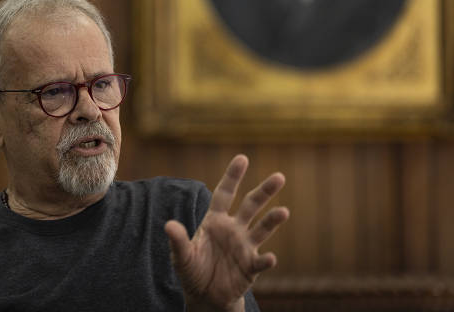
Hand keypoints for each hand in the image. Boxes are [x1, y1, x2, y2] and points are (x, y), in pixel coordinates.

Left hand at [165, 154, 288, 311]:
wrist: (206, 296)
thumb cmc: (193, 270)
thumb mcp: (182, 256)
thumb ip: (178, 241)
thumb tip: (169, 225)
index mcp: (215, 220)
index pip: (224, 194)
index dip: (232, 176)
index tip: (243, 158)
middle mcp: (234, 229)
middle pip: (251, 206)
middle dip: (264, 191)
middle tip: (279, 177)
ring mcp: (245, 246)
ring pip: (261, 229)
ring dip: (272, 221)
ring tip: (284, 211)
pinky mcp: (251, 267)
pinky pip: (260, 261)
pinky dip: (266, 260)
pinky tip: (270, 258)